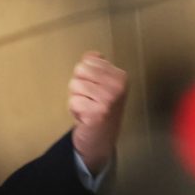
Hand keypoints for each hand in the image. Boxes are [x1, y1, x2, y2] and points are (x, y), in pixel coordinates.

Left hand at [68, 51, 127, 174]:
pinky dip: (75, 111)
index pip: (86, 62)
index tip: (93, 90)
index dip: (83, 77)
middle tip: (89, 100)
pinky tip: (85, 117)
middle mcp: (118, 86)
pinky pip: (73, 101)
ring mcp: (110, 99)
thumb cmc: (98, 109)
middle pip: (79, 71)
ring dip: (76, 99)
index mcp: (120, 76)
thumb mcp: (101, 85)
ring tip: (87, 108)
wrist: (101, 139)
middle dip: (78, 86)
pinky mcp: (99, 113)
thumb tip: (92, 54)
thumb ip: (96, 67)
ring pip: (74, 85)